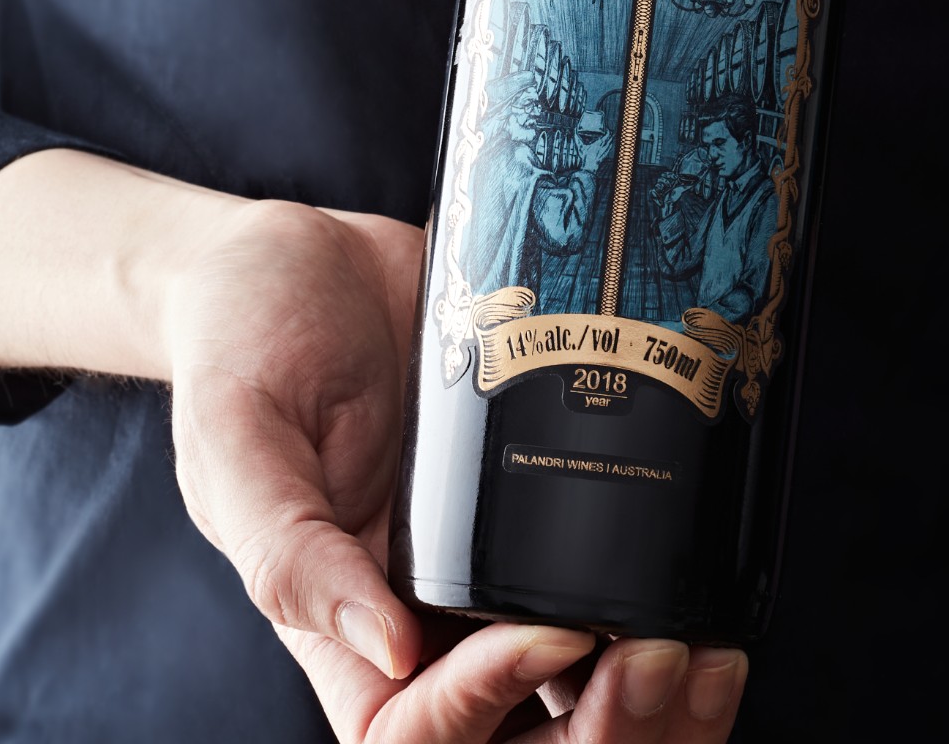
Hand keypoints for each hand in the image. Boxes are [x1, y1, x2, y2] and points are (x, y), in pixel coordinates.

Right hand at [166, 196, 746, 739]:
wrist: (309, 254)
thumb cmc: (243, 342)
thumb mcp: (235, 435)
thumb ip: (286, 546)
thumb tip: (389, 649)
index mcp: (344, 620)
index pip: (415, 735)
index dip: (486, 709)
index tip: (550, 630)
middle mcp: (425, 613)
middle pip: (519, 742)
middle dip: (601, 731)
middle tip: (666, 658)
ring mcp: (492, 563)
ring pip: (580, 692)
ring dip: (653, 704)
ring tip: (709, 651)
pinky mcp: (542, 501)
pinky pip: (608, 586)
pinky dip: (667, 610)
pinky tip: (712, 589)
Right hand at [579, 128, 613, 174]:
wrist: (589, 167)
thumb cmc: (585, 157)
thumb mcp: (580, 147)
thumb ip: (577, 139)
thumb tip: (574, 131)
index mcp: (598, 144)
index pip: (605, 136)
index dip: (608, 132)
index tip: (607, 129)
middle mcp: (602, 147)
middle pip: (609, 139)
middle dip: (610, 135)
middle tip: (610, 131)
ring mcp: (604, 151)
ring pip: (610, 144)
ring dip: (611, 139)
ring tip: (612, 136)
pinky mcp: (604, 155)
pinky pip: (609, 149)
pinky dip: (610, 145)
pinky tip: (611, 144)